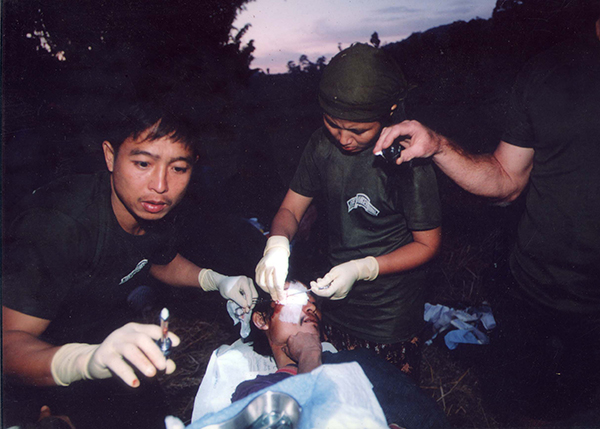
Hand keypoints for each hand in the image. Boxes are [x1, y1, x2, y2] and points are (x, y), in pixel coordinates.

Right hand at [51, 322, 179, 387]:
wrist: (94, 361)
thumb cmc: (123, 358)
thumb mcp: (141, 358)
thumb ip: (156, 361)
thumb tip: (170, 367)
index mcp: (136, 329)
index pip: (152, 329)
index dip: (165, 335)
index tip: (176, 343)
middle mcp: (124, 333)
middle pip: (141, 338)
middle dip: (154, 352)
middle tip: (163, 366)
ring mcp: (113, 342)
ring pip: (130, 350)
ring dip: (142, 362)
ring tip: (152, 374)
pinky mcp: (104, 355)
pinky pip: (116, 364)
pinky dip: (127, 374)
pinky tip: (135, 383)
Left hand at [199, 270, 257, 311]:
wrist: (222, 283)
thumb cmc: (225, 287)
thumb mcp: (230, 294)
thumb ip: (239, 300)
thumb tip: (246, 306)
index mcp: (244, 281)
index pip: (249, 293)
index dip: (249, 302)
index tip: (246, 310)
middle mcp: (248, 281)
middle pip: (254, 294)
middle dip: (250, 303)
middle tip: (246, 311)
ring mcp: (249, 283)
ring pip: (253, 295)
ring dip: (249, 302)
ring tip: (244, 309)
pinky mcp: (248, 287)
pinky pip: (251, 295)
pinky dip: (248, 300)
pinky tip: (244, 305)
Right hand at [255, 236, 289, 301]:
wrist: (276, 250)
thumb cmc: (282, 261)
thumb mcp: (284, 271)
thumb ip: (282, 282)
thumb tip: (280, 294)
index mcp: (277, 268)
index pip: (277, 284)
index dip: (279, 293)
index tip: (281, 298)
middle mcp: (268, 267)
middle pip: (269, 285)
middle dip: (273, 294)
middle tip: (276, 298)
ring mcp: (261, 267)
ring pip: (261, 283)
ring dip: (266, 290)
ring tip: (271, 293)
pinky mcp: (257, 267)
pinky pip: (257, 279)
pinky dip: (261, 285)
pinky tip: (266, 287)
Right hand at [284, 332, 321, 360]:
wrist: (309, 356)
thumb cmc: (299, 356)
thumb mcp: (289, 354)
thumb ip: (286, 349)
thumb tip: (283, 348)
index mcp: (291, 338)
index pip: (291, 339)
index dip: (294, 343)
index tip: (296, 347)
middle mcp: (299, 334)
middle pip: (299, 336)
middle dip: (300, 340)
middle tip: (302, 347)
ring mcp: (307, 334)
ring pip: (307, 336)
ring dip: (307, 340)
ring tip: (309, 347)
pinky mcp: (314, 336)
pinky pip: (314, 337)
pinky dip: (314, 340)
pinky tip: (314, 346)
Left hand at [311, 256, 378, 299]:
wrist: (356, 271)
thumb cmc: (345, 269)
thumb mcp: (334, 272)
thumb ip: (325, 280)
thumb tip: (317, 286)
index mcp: (339, 287)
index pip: (325, 293)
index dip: (317, 291)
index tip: (312, 285)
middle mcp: (340, 294)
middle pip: (325, 295)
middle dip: (318, 289)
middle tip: (314, 282)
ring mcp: (341, 295)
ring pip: (328, 295)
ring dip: (322, 289)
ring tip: (320, 280)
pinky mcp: (341, 295)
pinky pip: (331, 294)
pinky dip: (326, 290)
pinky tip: (325, 283)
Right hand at [373, 120, 442, 164]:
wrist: (436, 144)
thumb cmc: (430, 145)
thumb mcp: (419, 151)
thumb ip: (407, 155)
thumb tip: (397, 160)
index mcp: (412, 126)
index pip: (396, 129)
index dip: (388, 138)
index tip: (384, 147)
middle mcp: (406, 125)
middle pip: (389, 130)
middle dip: (382, 141)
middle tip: (376, 151)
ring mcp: (403, 128)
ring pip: (388, 132)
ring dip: (381, 141)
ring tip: (377, 151)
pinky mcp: (401, 133)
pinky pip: (390, 136)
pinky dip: (385, 142)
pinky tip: (382, 149)